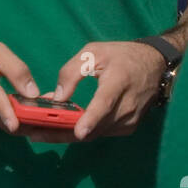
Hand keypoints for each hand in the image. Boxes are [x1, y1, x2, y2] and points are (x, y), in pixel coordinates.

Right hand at [0, 36, 39, 134]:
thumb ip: (16, 70)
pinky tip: (25, 114)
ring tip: (41, 115)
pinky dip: (12, 121)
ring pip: (1, 125)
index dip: (5, 112)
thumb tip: (33, 93)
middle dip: (25, 120)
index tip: (15, 124)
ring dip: (21, 123)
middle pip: (0, 118)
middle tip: (49, 117)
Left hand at [49, 41, 165, 141]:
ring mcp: (130, 120)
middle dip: (62, 132)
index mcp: (119, 81)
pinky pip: (100, 134)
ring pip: (94, 134)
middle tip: (32, 131)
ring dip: (67, 133)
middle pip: (94, 127)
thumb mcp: (93, 52)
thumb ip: (72, 72)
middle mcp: (127, 105)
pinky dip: (81, 131)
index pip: (105, 104)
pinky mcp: (128, 128)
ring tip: (39, 129)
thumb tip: (56, 97)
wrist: (154, 65)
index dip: (91, 119)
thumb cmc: (121, 56)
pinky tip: (62, 126)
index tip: (78, 131)